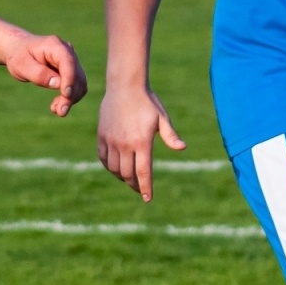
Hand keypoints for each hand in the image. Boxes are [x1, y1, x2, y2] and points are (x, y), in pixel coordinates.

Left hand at [3, 34, 86, 116]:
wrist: (19, 50)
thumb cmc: (19, 56)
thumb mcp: (21, 65)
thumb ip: (39, 73)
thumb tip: (58, 83)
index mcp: (55, 45)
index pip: (68, 62)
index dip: (69, 78)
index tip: (66, 95)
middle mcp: (67, 51)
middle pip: (76, 74)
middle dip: (71, 94)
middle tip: (60, 111)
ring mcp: (71, 60)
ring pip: (79, 82)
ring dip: (71, 98)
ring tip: (57, 111)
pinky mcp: (71, 70)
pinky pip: (76, 85)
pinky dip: (70, 97)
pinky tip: (58, 105)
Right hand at [96, 85, 185, 201]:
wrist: (124, 86)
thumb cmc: (147, 102)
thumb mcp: (162, 118)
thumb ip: (170, 135)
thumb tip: (183, 148)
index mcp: (142, 142)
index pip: (143, 172)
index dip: (145, 187)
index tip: (148, 198)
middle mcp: (125, 144)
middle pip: (128, 174)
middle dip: (134, 184)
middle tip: (140, 188)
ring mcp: (112, 140)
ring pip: (114, 168)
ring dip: (122, 176)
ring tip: (129, 178)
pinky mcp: (102, 136)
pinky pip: (104, 158)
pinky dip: (109, 166)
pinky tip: (116, 167)